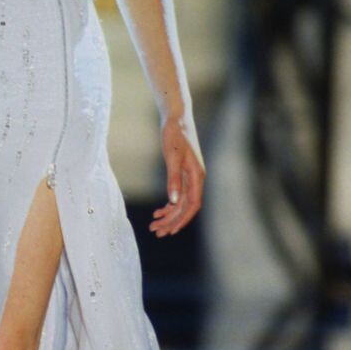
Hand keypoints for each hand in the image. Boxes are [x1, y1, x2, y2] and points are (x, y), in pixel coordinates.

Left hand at [150, 114, 204, 236]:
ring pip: (181, 203)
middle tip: (156, 232)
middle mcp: (196, 179)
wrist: (176, 117)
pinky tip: (159, 211)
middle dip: (172, 221)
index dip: (182, 220)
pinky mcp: (184, 173)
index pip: (192, 205)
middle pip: (186, 207)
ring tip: (154, 225)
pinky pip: (178, 195)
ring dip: (169, 215)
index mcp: (197, 176)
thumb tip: (173, 201)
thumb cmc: (175, 134)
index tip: (169, 231)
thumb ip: (173, 179)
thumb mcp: (172, 156)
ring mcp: (191, 177)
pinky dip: (169, 205)